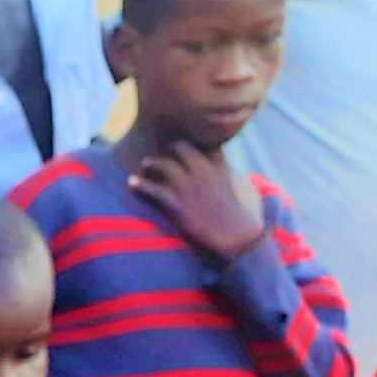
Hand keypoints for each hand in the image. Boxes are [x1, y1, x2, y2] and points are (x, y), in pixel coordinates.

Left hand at [124, 140, 266, 263]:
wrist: (236, 236)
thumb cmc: (245, 218)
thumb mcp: (246, 189)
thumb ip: (235, 177)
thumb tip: (233, 175)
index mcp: (221, 166)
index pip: (206, 142)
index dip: (197, 140)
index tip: (190, 142)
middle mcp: (203, 171)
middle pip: (183, 148)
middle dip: (173, 147)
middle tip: (166, 150)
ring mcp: (188, 186)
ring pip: (165, 165)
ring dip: (153, 163)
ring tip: (146, 163)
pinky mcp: (177, 203)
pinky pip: (153, 189)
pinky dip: (140, 185)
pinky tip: (131, 182)